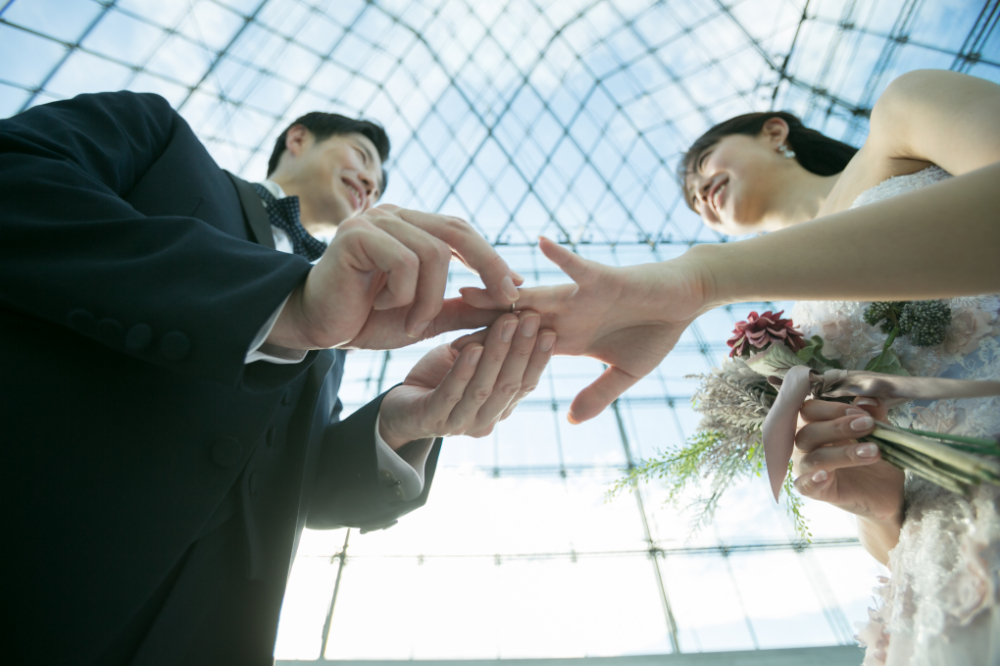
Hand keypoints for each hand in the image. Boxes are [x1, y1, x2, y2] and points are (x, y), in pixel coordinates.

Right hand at [267, 205, 522, 349]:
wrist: (315, 327)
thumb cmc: (365, 319)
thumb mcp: (424, 315)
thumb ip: (460, 307)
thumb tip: (507, 305)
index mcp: (410, 227)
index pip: (461, 231)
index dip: (491, 257)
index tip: (516, 288)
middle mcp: (394, 216)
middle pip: (456, 231)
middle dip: (488, 266)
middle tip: (505, 300)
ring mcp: (375, 221)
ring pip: (434, 254)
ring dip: (430, 299)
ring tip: (411, 322)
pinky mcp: (357, 235)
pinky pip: (405, 263)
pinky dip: (403, 295)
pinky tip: (381, 306)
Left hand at [378, 311, 554, 447]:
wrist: (398, 409)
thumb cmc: (437, 379)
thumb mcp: (467, 356)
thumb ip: (489, 342)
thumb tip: (516, 314)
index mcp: (500, 408)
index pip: (526, 384)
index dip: (539, 358)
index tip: (550, 328)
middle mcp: (485, 420)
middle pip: (510, 385)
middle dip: (523, 349)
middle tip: (533, 318)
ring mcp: (459, 424)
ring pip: (484, 388)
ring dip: (498, 354)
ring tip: (507, 323)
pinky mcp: (432, 420)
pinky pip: (451, 394)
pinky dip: (463, 371)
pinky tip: (472, 347)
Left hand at [457, 236, 710, 423]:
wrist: (685, 296)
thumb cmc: (656, 331)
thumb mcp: (626, 373)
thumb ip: (597, 394)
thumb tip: (570, 420)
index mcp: (567, 336)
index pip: (519, 346)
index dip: (490, 354)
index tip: (453, 364)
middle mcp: (565, 314)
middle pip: (513, 320)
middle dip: (478, 327)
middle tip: (438, 331)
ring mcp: (581, 295)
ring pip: (534, 295)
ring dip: (501, 295)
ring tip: (467, 291)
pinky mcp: (605, 278)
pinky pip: (580, 266)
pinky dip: (563, 257)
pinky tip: (540, 245)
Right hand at [793, 397, 903, 563]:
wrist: (889, 494)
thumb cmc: (876, 458)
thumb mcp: (880, 433)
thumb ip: (873, 415)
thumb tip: (867, 400)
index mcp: (817, 426)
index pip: (809, 410)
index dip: (833, 409)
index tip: (863, 414)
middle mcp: (807, 447)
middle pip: (807, 432)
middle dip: (838, 426)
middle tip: (868, 426)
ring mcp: (808, 469)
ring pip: (813, 457)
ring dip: (843, 452)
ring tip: (873, 452)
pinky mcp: (816, 492)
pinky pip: (804, 486)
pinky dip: (812, 480)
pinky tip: (825, 475)